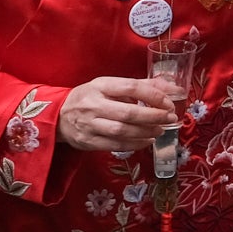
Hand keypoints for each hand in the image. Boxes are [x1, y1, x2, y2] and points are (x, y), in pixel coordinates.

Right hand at [58, 77, 180, 152]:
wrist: (58, 115)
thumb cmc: (92, 98)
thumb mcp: (111, 86)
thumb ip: (142, 86)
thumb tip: (174, 88)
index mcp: (101, 86)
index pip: (131, 87)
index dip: (154, 95)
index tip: (169, 103)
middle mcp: (94, 105)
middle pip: (129, 113)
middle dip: (154, 117)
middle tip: (170, 118)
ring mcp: (89, 124)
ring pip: (122, 131)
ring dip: (146, 132)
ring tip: (160, 130)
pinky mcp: (88, 141)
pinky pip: (115, 145)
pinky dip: (135, 144)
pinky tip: (147, 140)